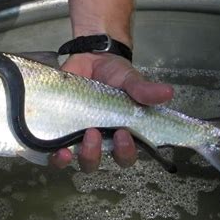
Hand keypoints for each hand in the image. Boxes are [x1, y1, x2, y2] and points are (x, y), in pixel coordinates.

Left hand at [49, 52, 173, 171]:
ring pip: (73, 160)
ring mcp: (76, 135)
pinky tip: (54, 149)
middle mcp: (98, 140)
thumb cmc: (114, 73)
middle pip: (96, 163)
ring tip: (69, 147)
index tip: (123, 134)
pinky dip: (53, 155)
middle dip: (94, 155)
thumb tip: (168, 92)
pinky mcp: (57, 127)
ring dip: (71, 157)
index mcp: (119, 134)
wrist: (90, 57)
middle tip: (93, 133)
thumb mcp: (130, 79)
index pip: (125, 155)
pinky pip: (52, 151)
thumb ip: (143, 89)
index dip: (125, 152)